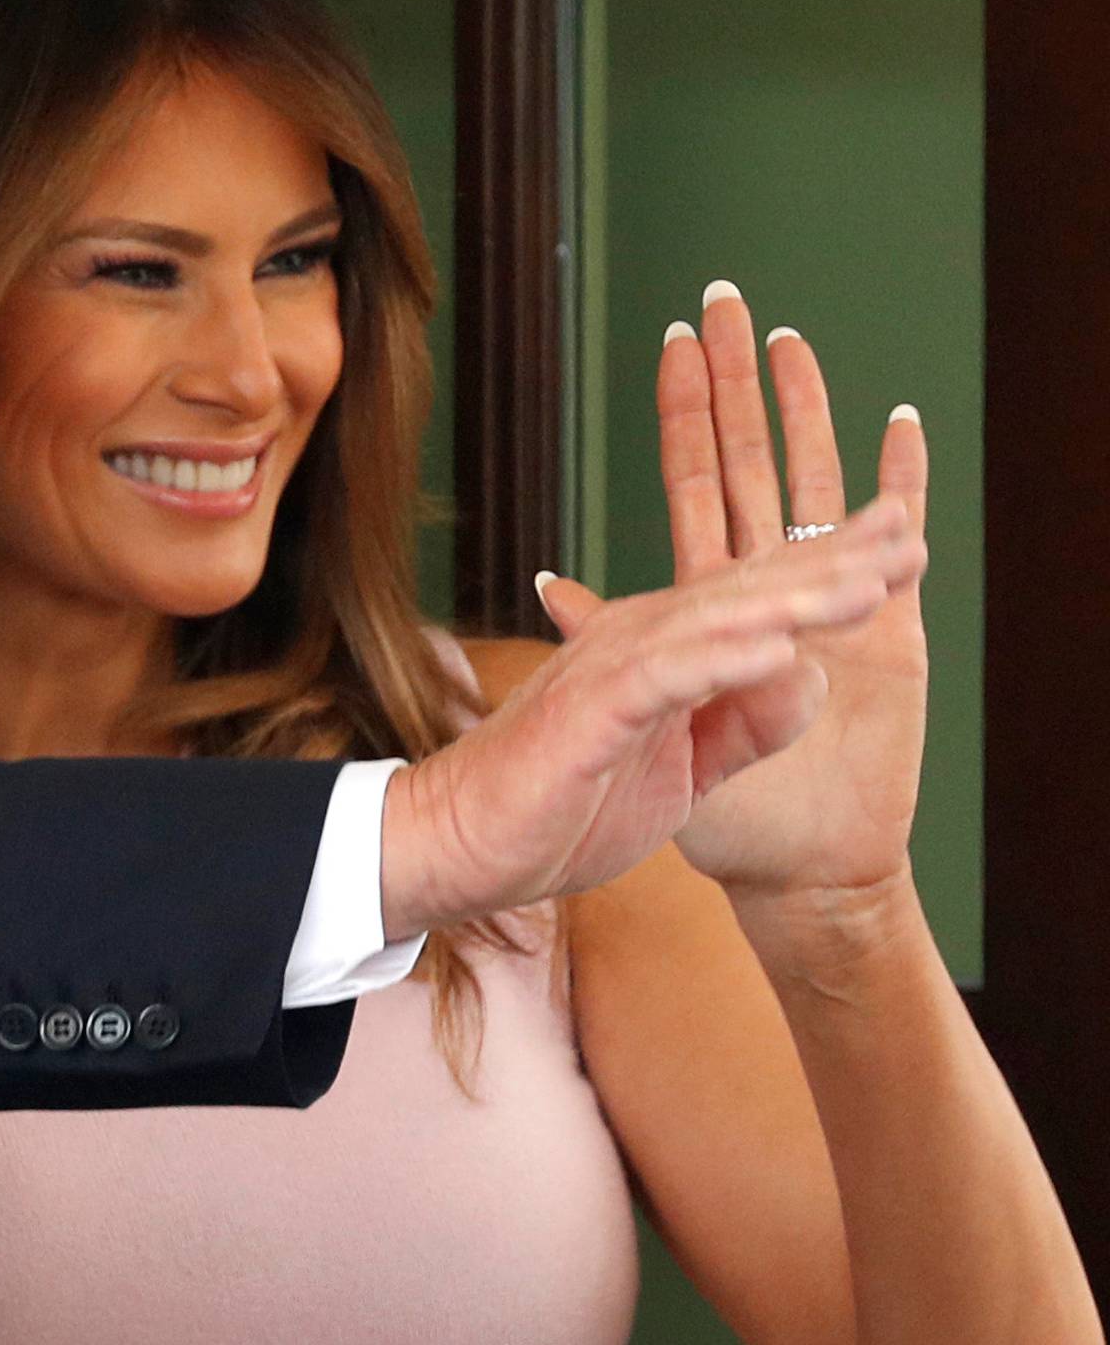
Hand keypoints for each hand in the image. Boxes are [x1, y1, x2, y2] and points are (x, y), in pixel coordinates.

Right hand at [379, 494, 925, 936]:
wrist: (465, 843)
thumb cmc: (564, 805)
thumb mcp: (686, 771)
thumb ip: (747, 724)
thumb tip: (809, 673)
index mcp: (665, 650)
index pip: (760, 598)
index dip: (833, 566)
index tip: (904, 540)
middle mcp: (641, 640)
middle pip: (747, 587)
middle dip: (830, 557)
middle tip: (904, 525)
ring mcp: (612, 670)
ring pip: (716, 621)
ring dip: (793, 599)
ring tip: (866, 582)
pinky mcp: (588, 711)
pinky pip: (665, 679)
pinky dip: (721, 661)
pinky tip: (778, 649)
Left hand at [655, 281, 928, 906]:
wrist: (784, 875)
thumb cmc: (666, 804)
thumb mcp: (632, 716)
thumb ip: (606, 644)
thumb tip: (552, 583)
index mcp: (703, 601)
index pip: (697, 484)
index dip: (689, 416)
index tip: (682, 343)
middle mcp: (762, 592)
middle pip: (752, 465)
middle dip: (741, 387)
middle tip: (732, 304)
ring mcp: (824, 607)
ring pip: (814, 494)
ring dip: (809, 422)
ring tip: (794, 350)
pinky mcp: (880, 641)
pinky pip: (887, 562)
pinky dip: (891, 498)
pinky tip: (898, 442)